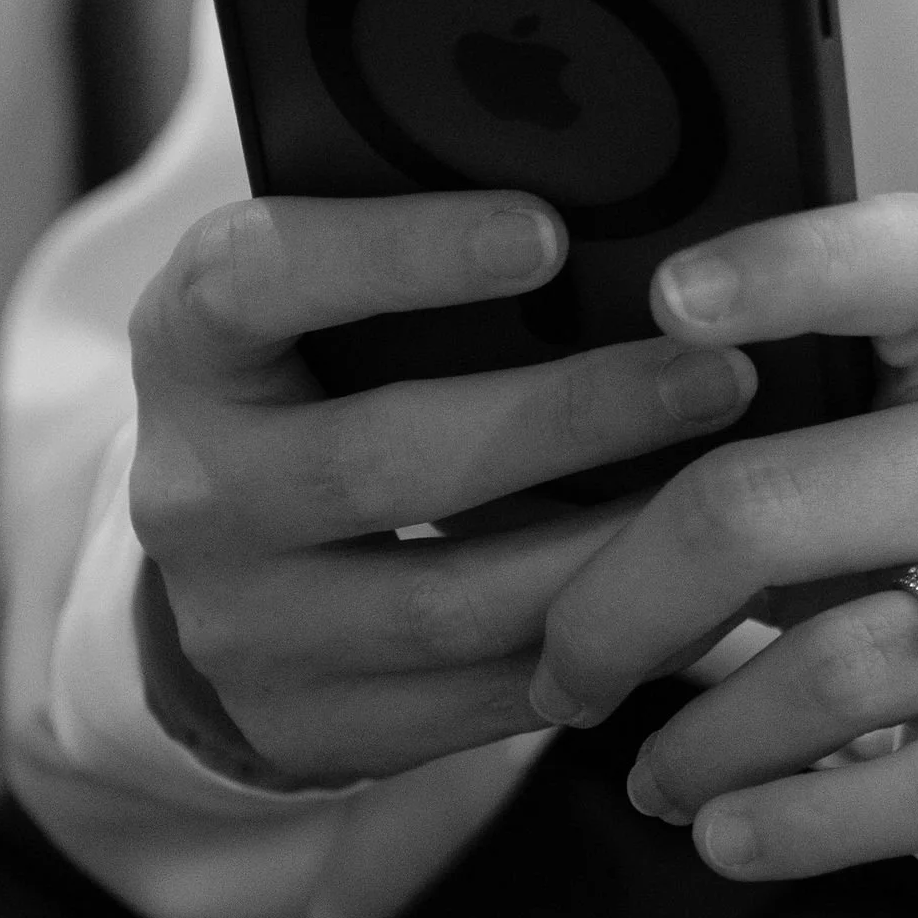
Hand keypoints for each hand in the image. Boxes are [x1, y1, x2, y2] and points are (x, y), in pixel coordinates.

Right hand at [126, 191, 754, 785]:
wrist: (228, 571)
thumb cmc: (321, 383)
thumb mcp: (319, 304)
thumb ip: (416, 255)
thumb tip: (619, 194)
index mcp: (188, 342)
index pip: (261, 279)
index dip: (400, 254)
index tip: (549, 230)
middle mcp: (192, 487)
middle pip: (383, 460)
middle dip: (570, 418)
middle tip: (716, 374)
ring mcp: (239, 622)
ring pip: (443, 602)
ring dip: (605, 552)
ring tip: (729, 496)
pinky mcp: (305, 724)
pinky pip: (471, 702)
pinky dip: (590, 650)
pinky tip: (686, 599)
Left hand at [530, 196, 917, 917]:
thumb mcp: (914, 481)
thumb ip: (778, 455)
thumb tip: (538, 477)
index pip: (913, 260)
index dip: (788, 264)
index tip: (662, 298)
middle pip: (775, 503)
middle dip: (620, 602)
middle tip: (560, 672)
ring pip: (839, 664)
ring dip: (703, 739)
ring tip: (645, 780)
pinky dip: (799, 822)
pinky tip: (726, 836)